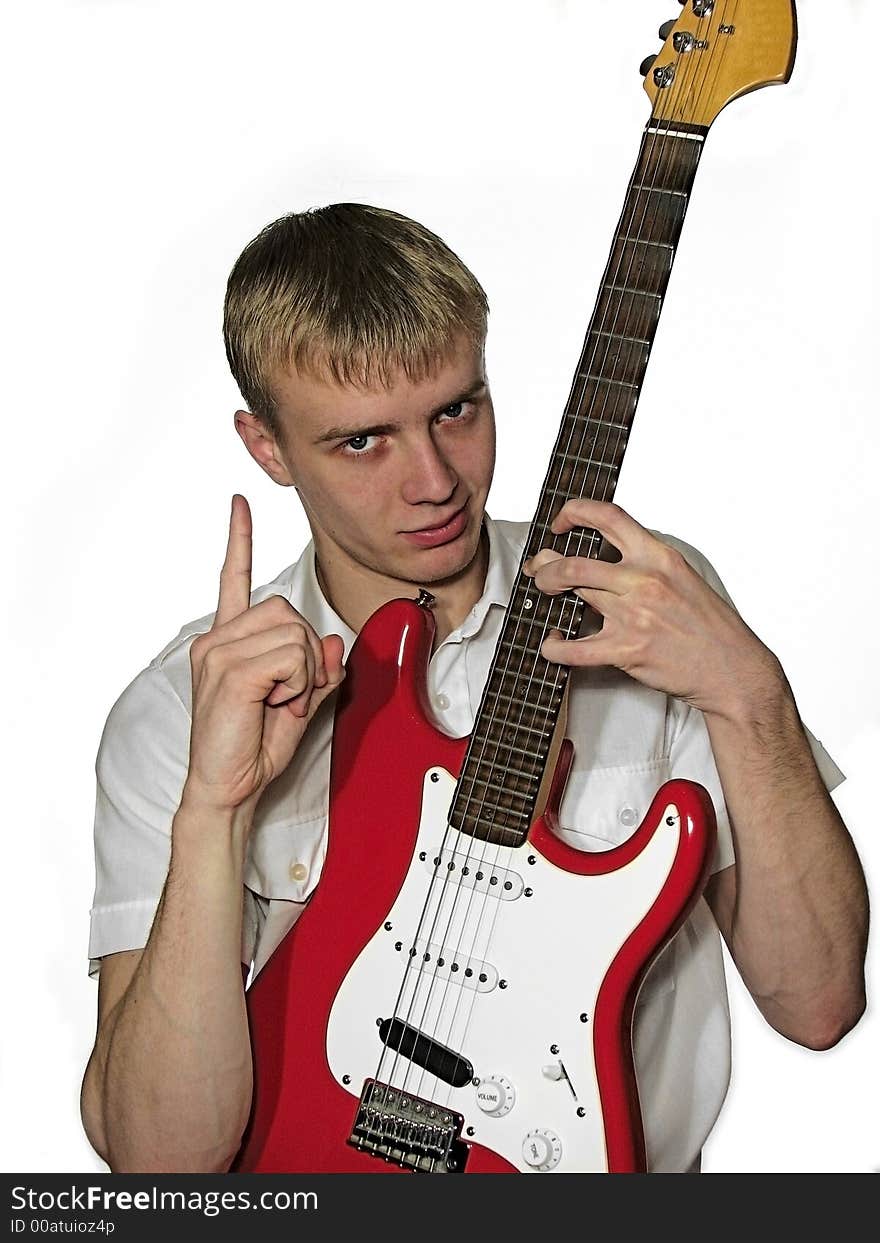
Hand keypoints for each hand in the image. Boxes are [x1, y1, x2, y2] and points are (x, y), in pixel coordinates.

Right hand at [185, 494, 345, 813]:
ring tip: (278, 704)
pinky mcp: (229, 671)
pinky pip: (291, 657)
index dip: (240, 538)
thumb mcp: (302, 703)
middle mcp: (217, 639)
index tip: (241, 502)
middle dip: (307, 655)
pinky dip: (297, 685)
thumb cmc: (255, 749)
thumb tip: (333, 642)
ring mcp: (218, 652)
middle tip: (286, 696)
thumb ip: (320, 670)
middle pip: (289, 610)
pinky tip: (274, 706)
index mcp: (227, 640)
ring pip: (295, 633)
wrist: (229, 790)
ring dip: (304, 674)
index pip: (233, 578)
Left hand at [522, 498, 782, 720]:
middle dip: (547, 564)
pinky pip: (574, 648)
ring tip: (546, 597)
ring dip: (548, 592)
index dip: (574, 513)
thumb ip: (647, 562)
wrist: (732, 668)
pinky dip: (554, 648)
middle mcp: (644, 580)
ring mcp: (634, 615)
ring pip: (572, 591)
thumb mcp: (684, 576)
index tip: (561, 523)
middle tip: (542, 570)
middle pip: (575, 561)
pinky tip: (552, 644)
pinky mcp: (626, 650)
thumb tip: (609, 554)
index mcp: (659, 556)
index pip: (608, 517)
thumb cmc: (710, 627)